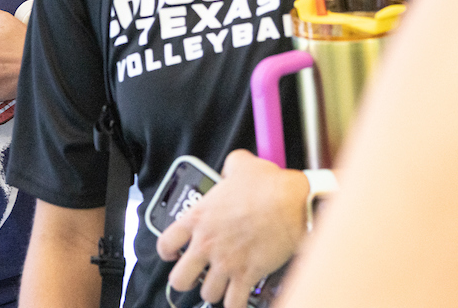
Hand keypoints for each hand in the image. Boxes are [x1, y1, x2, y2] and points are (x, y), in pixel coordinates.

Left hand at [156, 149, 307, 307]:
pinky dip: (234, 305)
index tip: (173, 254)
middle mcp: (206, 243)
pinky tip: (236, 301)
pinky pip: (234, 303)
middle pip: (179, 279)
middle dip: (185, 281)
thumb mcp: (240, 164)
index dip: (167, 252)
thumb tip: (232, 168)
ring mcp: (226, 262)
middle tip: (194, 277)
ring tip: (221, 285)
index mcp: (198, 218)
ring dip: (214, 291)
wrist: (292, 201)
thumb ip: (228, 168)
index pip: (165, 243)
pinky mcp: (248, 275)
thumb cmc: (267, 184)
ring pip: (208, 294)